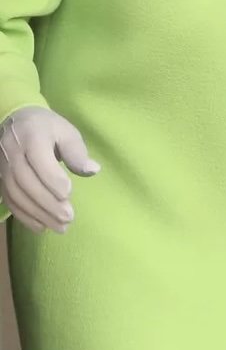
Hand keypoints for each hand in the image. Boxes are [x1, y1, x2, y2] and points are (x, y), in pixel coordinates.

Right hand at [0, 107, 99, 233]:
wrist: (16, 122)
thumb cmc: (47, 127)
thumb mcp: (66, 131)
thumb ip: (77, 152)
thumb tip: (93, 170)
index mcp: (33, 137)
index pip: (39, 160)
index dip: (52, 179)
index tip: (68, 194)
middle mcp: (14, 154)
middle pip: (27, 182)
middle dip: (48, 203)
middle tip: (68, 217)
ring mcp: (4, 169)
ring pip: (18, 195)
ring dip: (38, 214)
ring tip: (60, 227)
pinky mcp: (1, 181)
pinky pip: (10, 201)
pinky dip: (24, 217)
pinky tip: (41, 227)